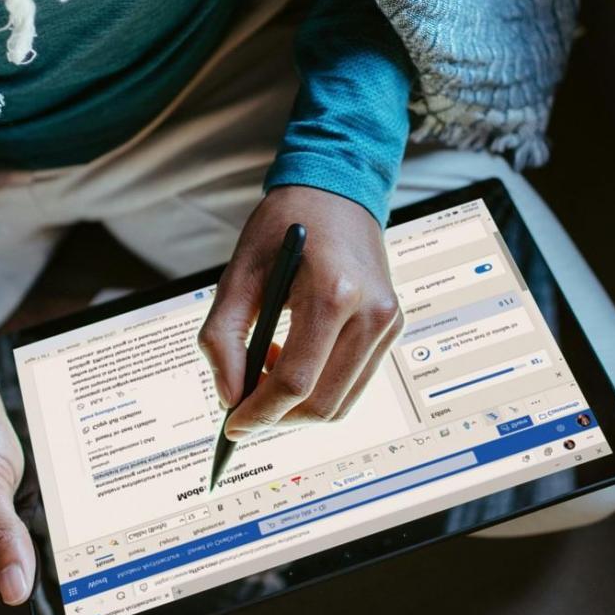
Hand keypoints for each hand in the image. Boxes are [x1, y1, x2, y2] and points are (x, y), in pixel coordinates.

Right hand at [0, 360, 34, 604]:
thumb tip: (15, 591)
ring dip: (47, 510)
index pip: (19, 584)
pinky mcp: (4, 507)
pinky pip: (36, 514)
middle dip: (44, 529)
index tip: (43, 523)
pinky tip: (33, 476)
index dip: (39, 555)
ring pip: (39, 537)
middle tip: (30, 492)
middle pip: (32, 560)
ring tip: (29, 480)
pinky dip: (44, 496)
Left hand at [199, 185, 403, 439]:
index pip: (296, 381)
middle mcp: (372, 313)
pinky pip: (352, 384)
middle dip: (276, 418)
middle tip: (241, 409)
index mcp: (334, 293)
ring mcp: (389, 324)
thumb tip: (228, 396)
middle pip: (322, 404)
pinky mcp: (392, 329)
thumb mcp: (239, 272)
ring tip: (265, 373)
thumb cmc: (285, 225)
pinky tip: (290, 360)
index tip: (230, 424)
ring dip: (296, 408)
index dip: (258, 412)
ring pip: (340, 404)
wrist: (338, 191)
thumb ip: (222, 336)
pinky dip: (317, 390)